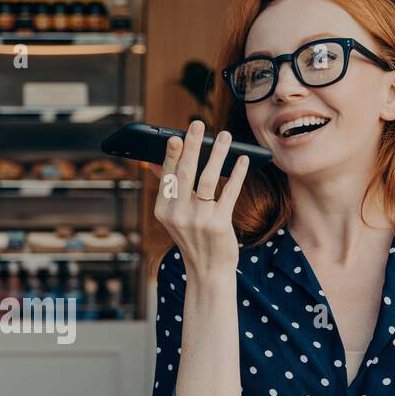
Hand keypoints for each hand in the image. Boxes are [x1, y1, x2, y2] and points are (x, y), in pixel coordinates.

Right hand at [152, 119, 249, 278]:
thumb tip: (152, 163)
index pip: (168, 176)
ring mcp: (198, 220)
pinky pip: (229, 192)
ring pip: (207, 179)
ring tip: (225, 136)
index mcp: (163, 210)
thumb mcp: (174, 216)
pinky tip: (242, 160)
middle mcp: (177, 214)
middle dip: (192, 146)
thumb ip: (167, 189)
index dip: (172, 154)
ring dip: (217, 154)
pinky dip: (236, 174)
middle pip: (186, 173)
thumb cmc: (193, 237)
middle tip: (198, 124)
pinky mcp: (218, 225)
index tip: (176, 136)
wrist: (208, 270)